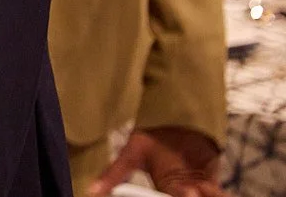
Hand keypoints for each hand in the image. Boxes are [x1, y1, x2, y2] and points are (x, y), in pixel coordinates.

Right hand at [91, 126, 225, 196]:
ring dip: (204, 196)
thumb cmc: (150, 134)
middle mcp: (176, 190)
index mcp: (158, 187)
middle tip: (190, 189)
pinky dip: (217, 196)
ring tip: (199, 186)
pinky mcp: (211, 183)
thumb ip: (114, 173)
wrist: (176, 118)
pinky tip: (209, 187)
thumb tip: (91, 190)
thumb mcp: (131, 154)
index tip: (181, 191)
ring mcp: (195, 188)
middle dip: (185, 196)